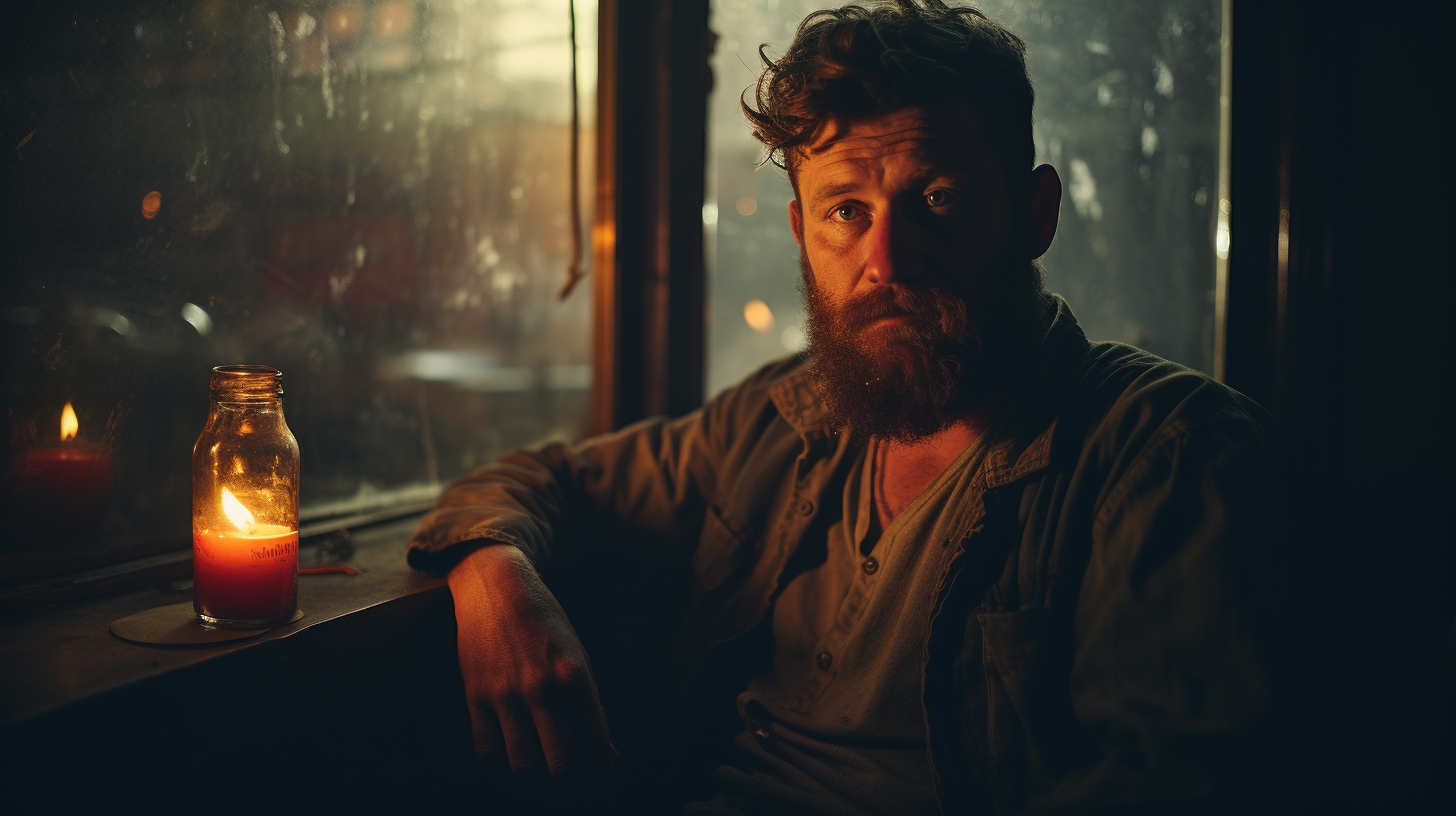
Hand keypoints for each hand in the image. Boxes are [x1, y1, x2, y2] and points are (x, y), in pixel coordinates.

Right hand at [448, 544, 614, 810]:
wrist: (494, 586)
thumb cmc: (545, 621)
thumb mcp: (578, 655)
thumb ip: (589, 707)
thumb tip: (607, 753)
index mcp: (575, 676)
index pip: (596, 745)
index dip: (604, 780)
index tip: (608, 799)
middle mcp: (541, 689)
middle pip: (562, 766)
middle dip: (577, 799)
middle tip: (585, 810)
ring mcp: (504, 695)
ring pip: (523, 768)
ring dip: (541, 799)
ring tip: (552, 808)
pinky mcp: (474, 696)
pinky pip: (487, 752)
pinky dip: (501, 778)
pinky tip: (514, 786)